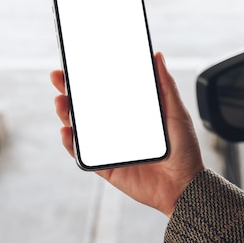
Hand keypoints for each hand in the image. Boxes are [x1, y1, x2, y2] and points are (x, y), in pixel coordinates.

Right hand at [50, 52, 204, 215]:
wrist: (185, 186)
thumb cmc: (184, 150)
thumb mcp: (176, 113)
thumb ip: (165, 86)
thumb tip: (157, 56)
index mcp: (132, 113)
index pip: (106, 91)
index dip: (89, 77)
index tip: (76, 62)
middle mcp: (118, 128)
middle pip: (87, 107)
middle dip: (70, 91)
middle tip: (59, 77)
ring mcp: (110, 147)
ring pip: (81, 129)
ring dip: (67, 114)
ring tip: (61, 101)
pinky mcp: (106, 167)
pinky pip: (83, 156)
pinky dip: (72, 144)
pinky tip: (68, 131)